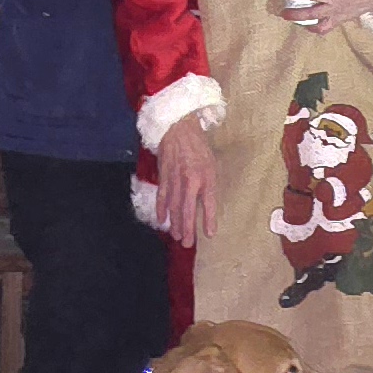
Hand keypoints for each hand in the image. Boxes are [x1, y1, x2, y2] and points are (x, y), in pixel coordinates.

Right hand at [155, 114, 218, 246]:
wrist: (178, 128)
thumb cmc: (198, 146)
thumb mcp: (211, 164)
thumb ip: (209, 184)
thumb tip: (206, 203)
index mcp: (205, 176)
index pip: (208, 202)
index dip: (209, 220)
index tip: (209, 234)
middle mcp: (190, 180)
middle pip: (188, 209)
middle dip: (188, 228)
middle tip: (188, 243)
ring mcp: (175, 179)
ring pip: (174, 206)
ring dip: (175, 223)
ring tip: (177, 236)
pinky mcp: (163, 176)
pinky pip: (162, 196)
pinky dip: (161, 209)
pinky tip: (161, 220)